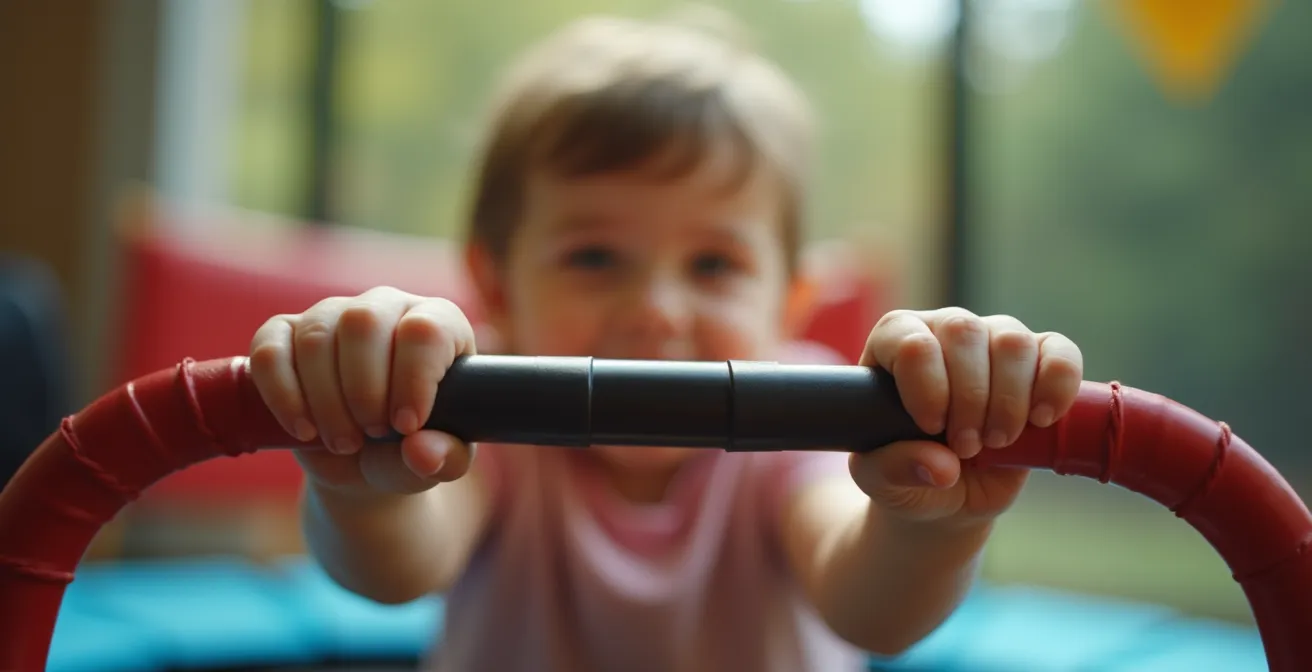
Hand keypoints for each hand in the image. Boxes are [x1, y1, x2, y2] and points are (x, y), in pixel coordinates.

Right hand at [249, 287, 477, 497]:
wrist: (363, 463)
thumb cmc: (411, 449)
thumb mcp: (441, 463)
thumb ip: (446, 459)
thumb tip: (422, 452)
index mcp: (439, 325)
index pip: (424, 330)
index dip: (413, 379)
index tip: (407, 425)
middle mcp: (386, 307)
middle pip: (363, 323)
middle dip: (364, 391)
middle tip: (373, 434)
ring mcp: (331, 314)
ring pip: (316, 338)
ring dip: (326, 401)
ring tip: (344, 443)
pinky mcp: (283, 334)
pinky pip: (269, 350)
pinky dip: (282, 395)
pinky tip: (304, 429)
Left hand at [849, 308, 1082, 524]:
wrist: (949, 490)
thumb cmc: (906, 472)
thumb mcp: (884, 481)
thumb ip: (895, 470)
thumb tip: (941, 467)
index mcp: (893, 345)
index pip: (911, 341)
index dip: (927, 386)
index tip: (932, 427)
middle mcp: (943, 330)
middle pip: (964, 332)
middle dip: (970, 398)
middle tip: (967, 446)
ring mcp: (993, 338)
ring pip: (1012, 341)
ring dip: (1009, 399)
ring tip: (998, 440)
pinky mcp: (1040, 359)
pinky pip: (1059, 352)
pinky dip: (1057, 384)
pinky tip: (1042, 419)